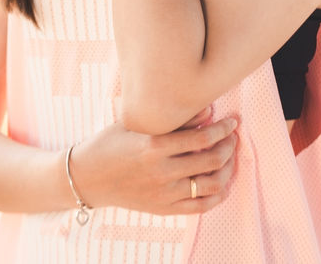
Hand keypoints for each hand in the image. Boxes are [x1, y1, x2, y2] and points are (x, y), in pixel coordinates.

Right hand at [67, 109, 238, 215]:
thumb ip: (171, 119)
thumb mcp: (135, 124)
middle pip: (211, 160)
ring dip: (227, 170)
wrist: (87, 177)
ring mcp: (163, 194)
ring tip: (228, 159)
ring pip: (211, 185)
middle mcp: (161, 171)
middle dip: (229, 146)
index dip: (223, 129)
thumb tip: (207, 110)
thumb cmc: (110, 143)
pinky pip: (201, 207)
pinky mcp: (163, 209)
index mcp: (153, 146)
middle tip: (232, 137)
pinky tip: (221, 183)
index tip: (231, 122)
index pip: (202, 137)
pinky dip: (217, 196)